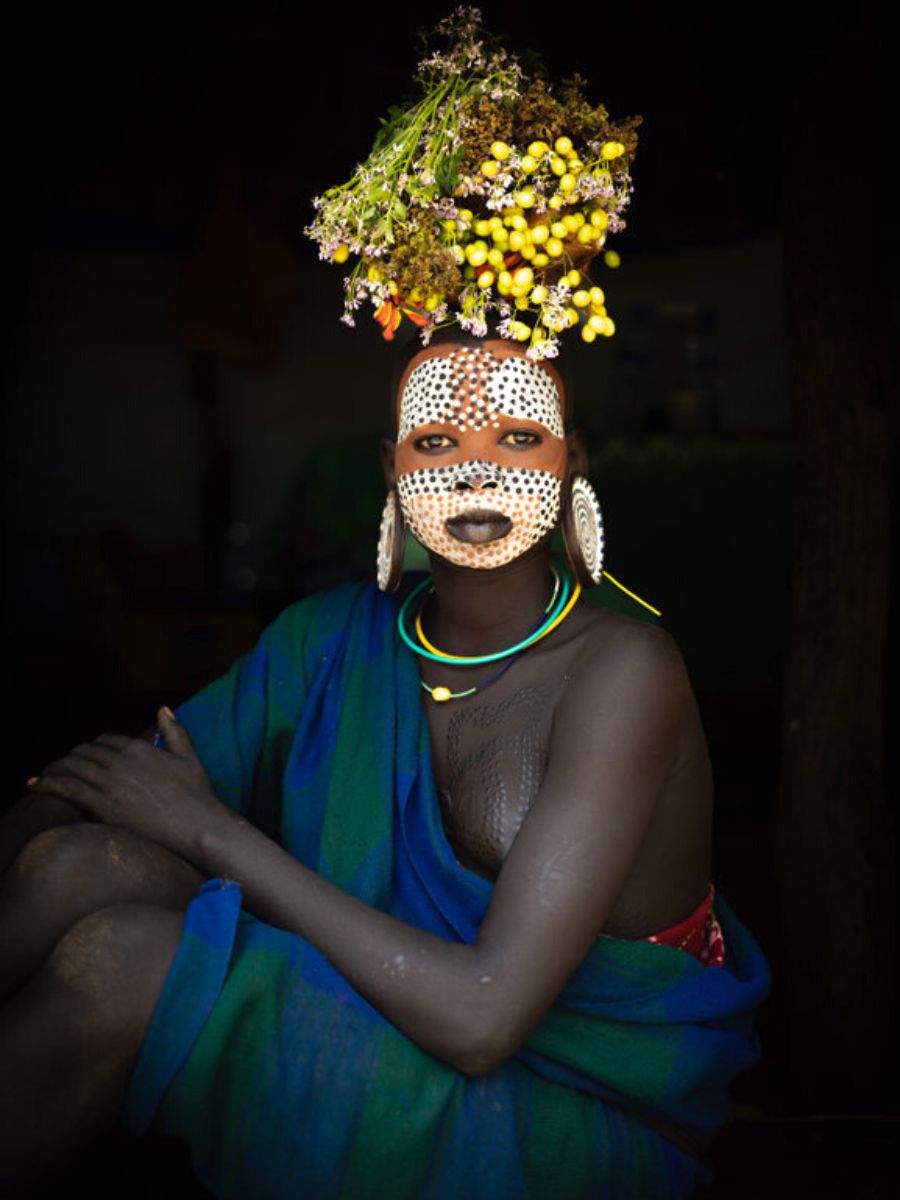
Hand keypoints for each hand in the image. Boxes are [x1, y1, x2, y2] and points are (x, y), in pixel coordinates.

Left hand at [28, 708, 230, 865]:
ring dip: (54, 769)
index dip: (93, 747)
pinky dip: (47, 784)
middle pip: (84, 752)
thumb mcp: (189, 756)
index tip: (87, 756)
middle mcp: (121, 761)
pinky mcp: (102, 804)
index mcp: (140, 748)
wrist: (197, 825)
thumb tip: (163, 708)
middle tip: (61, 766)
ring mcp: (110, 782)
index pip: (105, 741)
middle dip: (70, 757)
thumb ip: (175, 730)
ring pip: (72, 767)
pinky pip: (67, 789)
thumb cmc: (197, 794)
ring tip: (44, 775)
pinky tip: (36, 786)